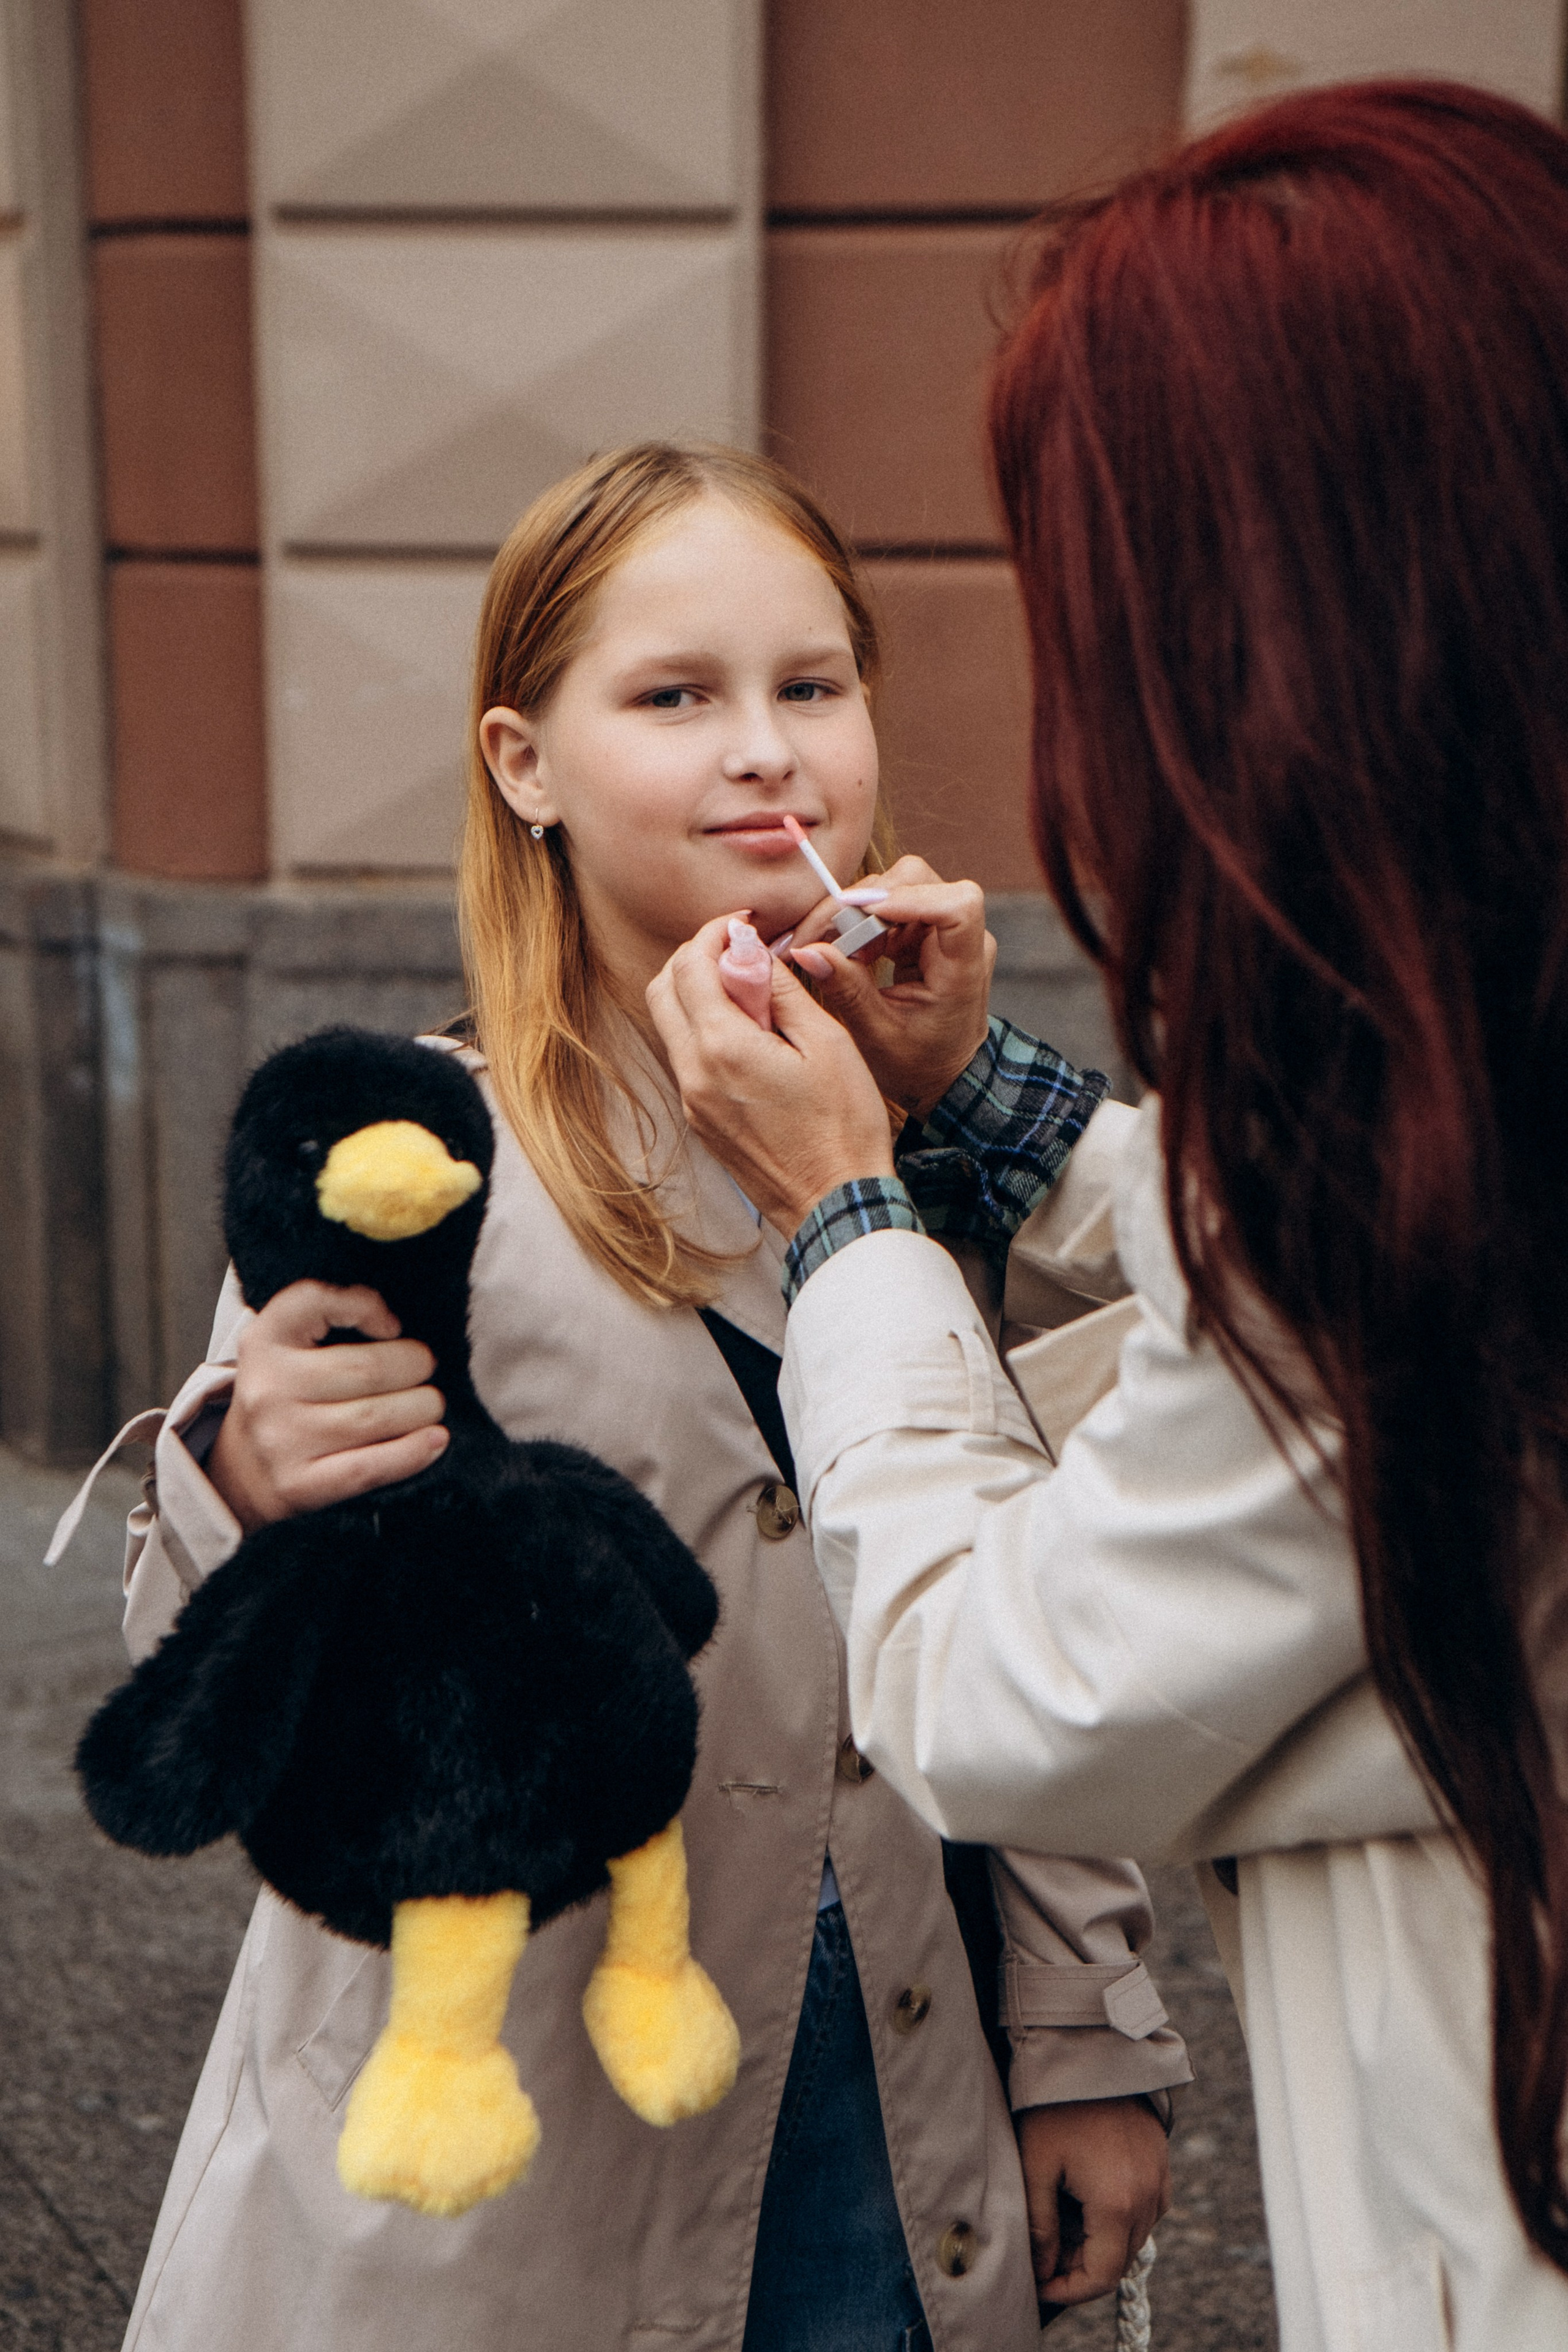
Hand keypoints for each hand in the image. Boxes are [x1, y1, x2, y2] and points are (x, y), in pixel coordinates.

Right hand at [208, 1281, 448, 1530]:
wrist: (240, 1473)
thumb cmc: (284, 1399)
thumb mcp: (286, 1346)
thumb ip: (329, 1314)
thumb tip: (392, 1326)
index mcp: (263, 1343)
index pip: (311, 1302)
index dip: (364, 1305)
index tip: (392, 1325)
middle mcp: (268, 1390)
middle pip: (365, 1369)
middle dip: (414, 1365)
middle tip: (426, 1368)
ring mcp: (282, 1440)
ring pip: (374, 1417)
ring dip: (421, 1408)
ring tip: (431, 1404)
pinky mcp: (300, 1485)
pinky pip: (369, 1467)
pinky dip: (412, 1452)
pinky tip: (435, 1439)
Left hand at [648, 914, 895, 1235]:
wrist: (834, 1203)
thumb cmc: (843, 1126)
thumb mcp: (826, 1042)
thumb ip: (781, 989)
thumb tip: (750, 948)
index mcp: (723, 1048)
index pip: (691, 965)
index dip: (715, 933)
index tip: (744, 925)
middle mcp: (693, 1073)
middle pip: (663, 988)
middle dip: (695, 957)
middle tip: (739, 950)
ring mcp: (691, 1100)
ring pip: (669, 1023)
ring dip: (697, 993)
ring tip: (750, 989)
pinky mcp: (699, 1119)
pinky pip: (685, 1056)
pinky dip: (704, 1029)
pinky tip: (748, 1031)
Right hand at [789, 856, 993, 1119]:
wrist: (944, 1075)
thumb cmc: (918, 1064)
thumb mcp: (876, 1035)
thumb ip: (845, 989)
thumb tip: (806, 951)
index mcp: (963, 969)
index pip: (957, 906)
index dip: (909, 899)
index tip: (860, 913)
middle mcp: (963, 939)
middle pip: (916, 882)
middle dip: (864, 903)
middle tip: (826, 938)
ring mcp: (945, 930)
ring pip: (898, 885)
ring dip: (857, 912)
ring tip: (835, 950)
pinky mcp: (927, 929)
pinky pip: (890, 904)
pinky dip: (862, 920)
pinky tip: (848, 951)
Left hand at [1017, 2097, 1170, 2308]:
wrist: (1090, 2050)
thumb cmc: (1057, 2106)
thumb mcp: (1037, 2167)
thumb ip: (1040, 2227)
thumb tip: (1042, 2270)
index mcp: (1118, 2203)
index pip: (1101, 2276)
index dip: (1070, 2290)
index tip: (1040, 2285)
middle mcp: (1149, 2197)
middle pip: (1119, 2260)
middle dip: (1080, 2267)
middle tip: (1043, 2254)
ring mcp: (1160, 2179)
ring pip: (1133, 2236)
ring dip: (1099, 2243)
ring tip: (1060, 2224)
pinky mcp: (1161, 2163)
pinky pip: (1146, 2209)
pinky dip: (1119, 2219)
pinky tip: (1086, 2200)